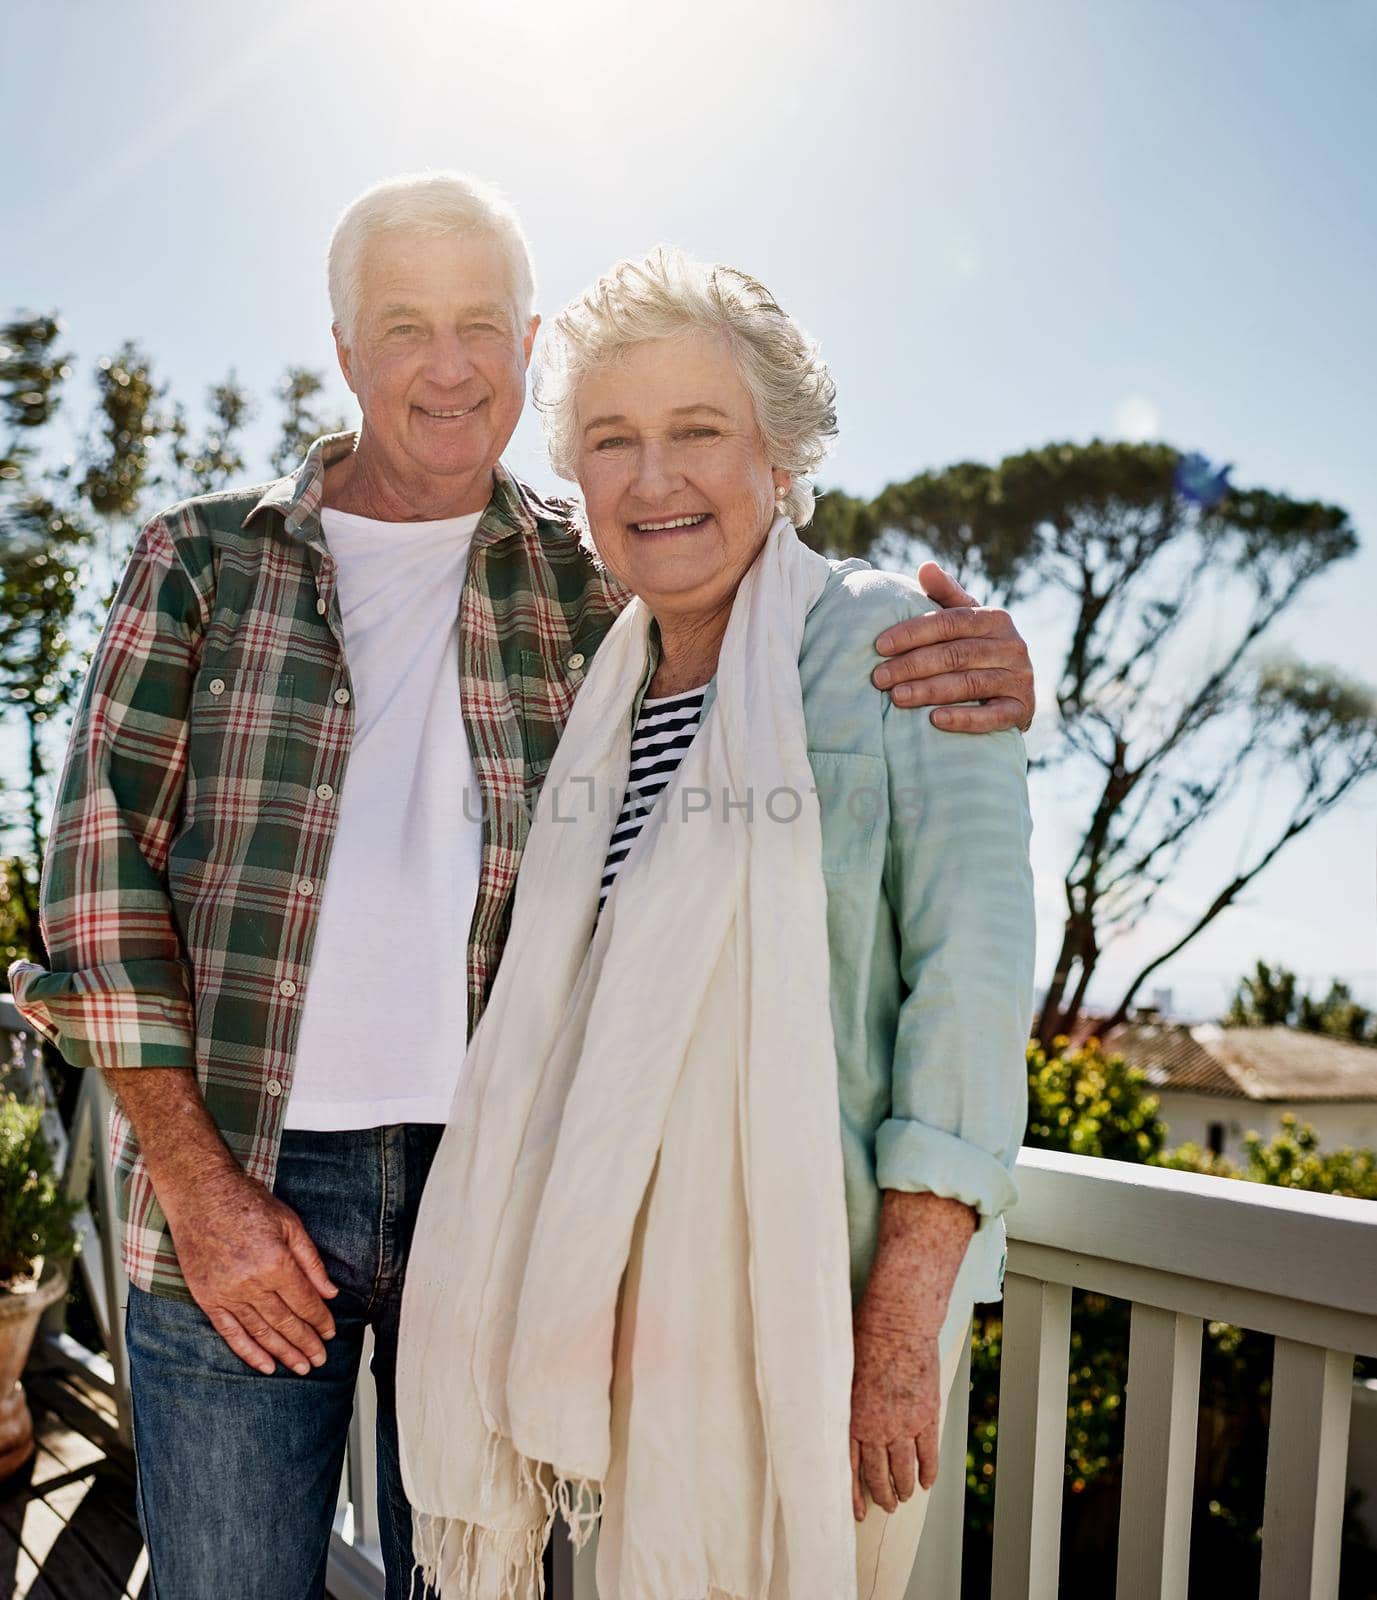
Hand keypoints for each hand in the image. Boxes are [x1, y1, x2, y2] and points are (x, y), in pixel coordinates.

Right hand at [162, 1166, 338, 1376]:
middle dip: (306, 1343)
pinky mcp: (207, 1298)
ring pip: (260, 1332)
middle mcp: (251, 1283)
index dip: (320, 1320)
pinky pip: (230, 1333)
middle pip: (285, 1322)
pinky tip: (266, 1365)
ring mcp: (226, 1293)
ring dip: (283, 1353)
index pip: (304, 1302)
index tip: (330, 1333)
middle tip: (320, 1360)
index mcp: (275, 1262)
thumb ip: (311, 1262)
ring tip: (301, 1367)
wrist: (201, 1195)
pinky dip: (249, 1352)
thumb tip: (330, 1293)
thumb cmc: (248, 1203)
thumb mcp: (290, 1224)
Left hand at [849, 1302, 942, 1521]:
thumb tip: (833, 1417)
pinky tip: (928, 1482)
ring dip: (905, 1487)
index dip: (854, 1494)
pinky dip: (929, 1471)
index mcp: (851, 1419)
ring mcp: (904, 1425)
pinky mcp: (927, 1416)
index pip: (850, 1468)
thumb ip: (841, 1402)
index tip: (857, 1511)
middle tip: (886, 1504)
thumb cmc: (864, 1338)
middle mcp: (877, 1428)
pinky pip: (928, 1453)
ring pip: (904, 1469)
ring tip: (905, 1496)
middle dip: (883, 1494)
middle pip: (879, 1474)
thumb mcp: (840, 1373)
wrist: (898, 1324)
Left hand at [872, 562, 1034, 733]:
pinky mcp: (1022, 709)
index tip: (879, 646)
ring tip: (896, 697)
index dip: (913, 633)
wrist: (1013, 692)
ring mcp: (1019, 678)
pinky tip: (935, 720)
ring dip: (930, 691)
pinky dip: (964, 718)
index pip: (949, 622)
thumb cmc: (976, 649)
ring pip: (970, 684)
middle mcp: (1013, 645)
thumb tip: (926, 566)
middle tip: (879, 678)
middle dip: (913, 665)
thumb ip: (944, 595)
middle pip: (956, 654)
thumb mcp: (964, 620)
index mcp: (995, 618)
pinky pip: (993, 716)